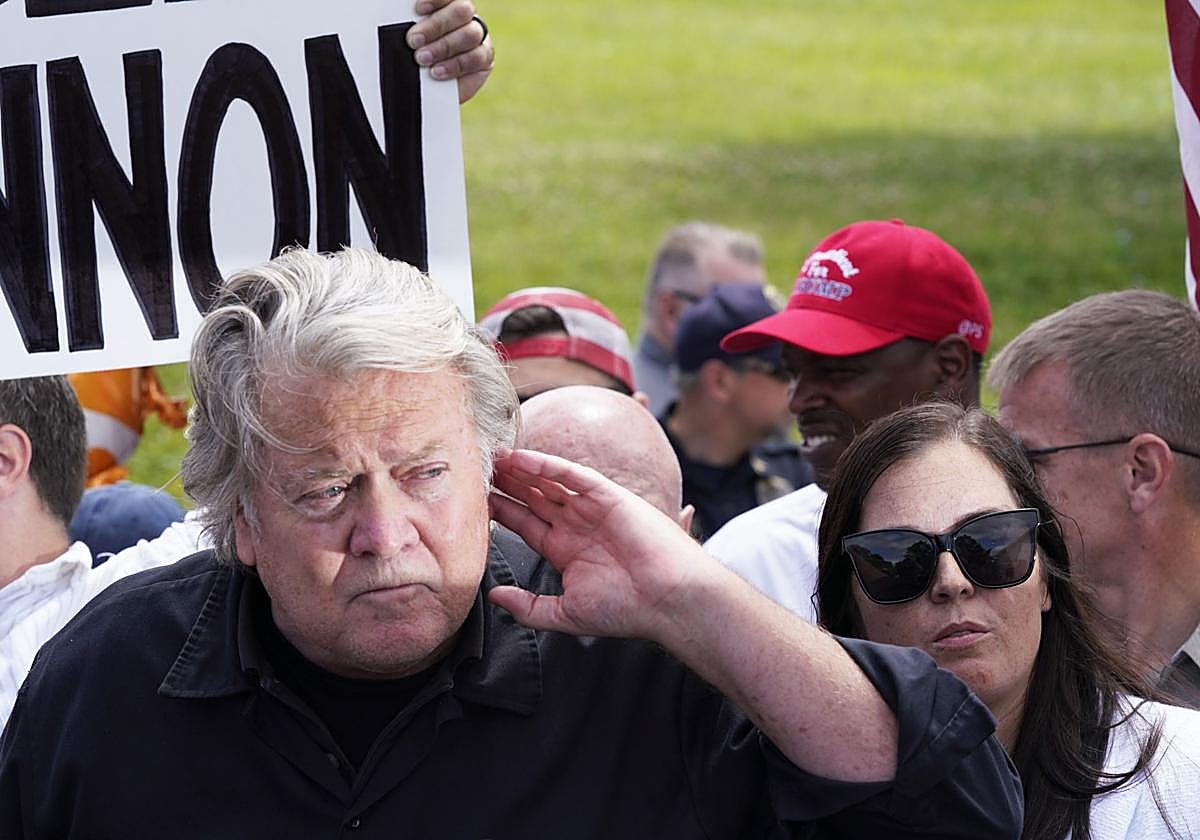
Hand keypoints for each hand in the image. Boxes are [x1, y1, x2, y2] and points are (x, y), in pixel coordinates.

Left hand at [408, 0, 493, 103]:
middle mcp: (466, 18)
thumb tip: (409, 18)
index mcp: (448, 4)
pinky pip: (477, 58)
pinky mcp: (484, 60)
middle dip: (436, 25)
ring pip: (471, 34)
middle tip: (413, 40)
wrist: (423, 90)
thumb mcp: (411, 38)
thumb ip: (411, 24)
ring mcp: (478, 38)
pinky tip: (438, 71)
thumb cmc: (414, 57)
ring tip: (422, 59)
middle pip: (462, 10)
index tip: (417, 9)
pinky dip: (456, 65)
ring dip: (444, 47)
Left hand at [488, 450, 707, 640]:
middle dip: (506, 484)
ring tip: (492, 457)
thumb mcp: (566, 613)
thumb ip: (528, 607)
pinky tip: (520, 459)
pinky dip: (546, 465)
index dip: (500, 510)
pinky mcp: (608, 496)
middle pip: (533, 497)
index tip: (472, 500)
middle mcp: (577, 526)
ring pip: (549, 482)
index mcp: (566, 551)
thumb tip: (494, 596)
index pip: (525, 524)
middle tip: (476, 468)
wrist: (667, 600)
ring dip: (520, 469)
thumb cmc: (625, 610)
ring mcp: (592, 509)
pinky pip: (572, 475)